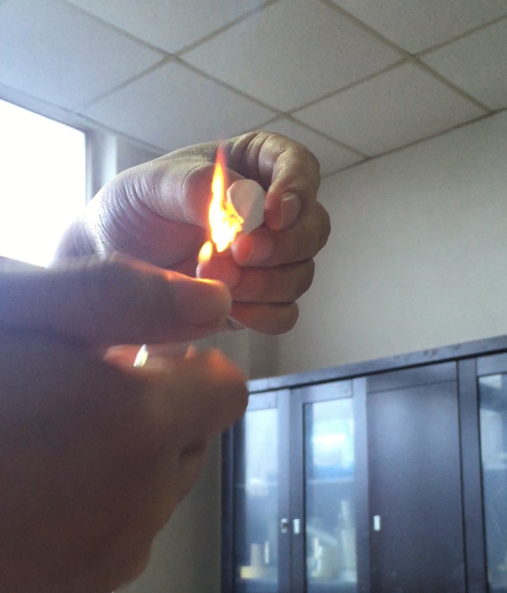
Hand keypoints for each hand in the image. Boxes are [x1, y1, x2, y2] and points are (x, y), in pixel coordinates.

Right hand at [0, 256, 246, 592]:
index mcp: (141, 424)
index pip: (225, 388)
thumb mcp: (17, 312)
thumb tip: (214, 302)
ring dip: (124, 467)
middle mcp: (145, 502)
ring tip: (46, 446)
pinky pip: (117, 545)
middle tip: (77, 395)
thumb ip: (127, 298)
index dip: (188, 365)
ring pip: (155, 497)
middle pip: (191, 445)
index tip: (138, 356)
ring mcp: (114, 560)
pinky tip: (31, 499)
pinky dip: (96, 519)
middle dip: (155, 415)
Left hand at [55, 132, 330, 334]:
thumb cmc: (133, 211)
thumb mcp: (152, 186)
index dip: (297, 190)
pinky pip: (285, 314)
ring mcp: (269, 261)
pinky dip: (263, 315)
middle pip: (313, 227)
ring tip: (213, 277)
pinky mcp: (259, 302)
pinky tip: (230, 309)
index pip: (300, 168)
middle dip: (281, 246)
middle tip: (238, 252)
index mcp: (254, 166)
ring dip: (264, 283)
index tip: (275, 212)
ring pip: (301, 273)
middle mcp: (272, 214)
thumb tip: (245, 204)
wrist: (110, 263)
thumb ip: (197, 188)